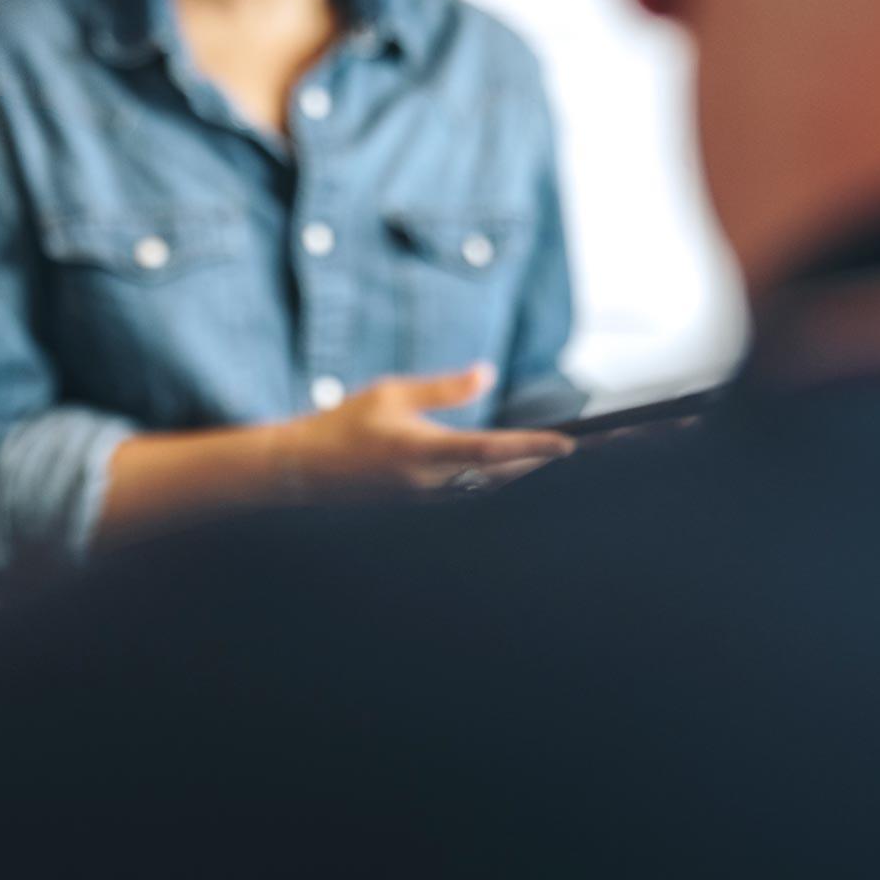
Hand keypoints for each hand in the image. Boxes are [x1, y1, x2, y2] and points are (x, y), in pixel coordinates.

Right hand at [268, 363, 574, 502]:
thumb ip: (443, 389)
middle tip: (575, 450)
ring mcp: (426, 500)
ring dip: (520, 475)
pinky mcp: (420, 506)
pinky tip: (509, 472)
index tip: (568, 443)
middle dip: (539, 464)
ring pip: (488, 490)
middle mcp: (431, 482)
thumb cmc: (344, 425)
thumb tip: (488, 374)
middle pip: (501, 476)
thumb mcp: (392, 394)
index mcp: (423, 451)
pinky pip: (469, 495)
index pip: (492, 451)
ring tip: (552, 459)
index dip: (534, 448)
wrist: (304, 470)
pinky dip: (495, 482)